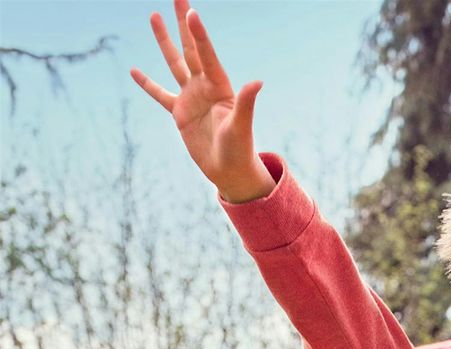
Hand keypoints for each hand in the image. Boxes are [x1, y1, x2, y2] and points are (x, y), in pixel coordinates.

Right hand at [130, 0, 267, 196]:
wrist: (230, 171)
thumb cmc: (240, 150)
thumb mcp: (241, 126)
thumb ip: (246, 102)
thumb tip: (257, 82)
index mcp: (220, 87)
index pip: (207, 55)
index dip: (199, 35)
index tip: (192, 12)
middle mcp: (204, 87)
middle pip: (191, 48)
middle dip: (183, 23)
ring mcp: (191, 97)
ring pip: (174, 63)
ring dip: (164, 41)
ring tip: (154, 16)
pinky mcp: (179, 113)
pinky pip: (160, 94)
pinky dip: (147, 84)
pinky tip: (134, 71)